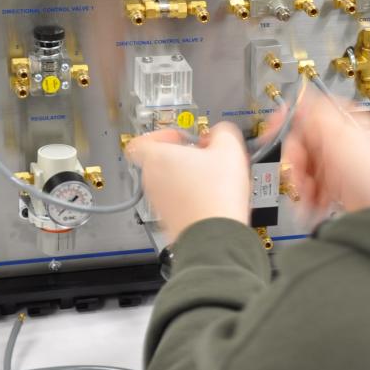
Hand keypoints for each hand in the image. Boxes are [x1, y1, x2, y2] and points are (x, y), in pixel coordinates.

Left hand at [125, 123, 249, 242]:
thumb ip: (222, 132)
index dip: (161, 135)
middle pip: (160, 161)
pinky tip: (214, 198)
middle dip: (183, 156)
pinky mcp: (168, 220)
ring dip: (189, 177)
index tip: (180, 138)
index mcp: (157, 158)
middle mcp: (151, 180)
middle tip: (205, 158)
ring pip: (170, 182)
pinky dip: (191, 197)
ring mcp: (158, 202)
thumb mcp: (229, 149)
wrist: (215, 237)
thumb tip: (221, 133)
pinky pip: (177, 201)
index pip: (140, 141)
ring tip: (214, 179)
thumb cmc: (215, 196)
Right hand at [271, 95, 369, 212]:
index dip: (292, 116)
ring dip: (299, 178)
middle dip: (295, 157)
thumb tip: (300, 98)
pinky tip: (312, 200)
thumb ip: (319, 115)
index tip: (274, 125)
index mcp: (348, 125)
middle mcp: (344, 144)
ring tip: (306, 191)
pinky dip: (306, 194)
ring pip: (305, 165)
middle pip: (304, 141)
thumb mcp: (344, 138)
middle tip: (296, 168)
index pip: (313, 110)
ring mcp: (340, 168)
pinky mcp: (337, 190)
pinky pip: (311, 186)